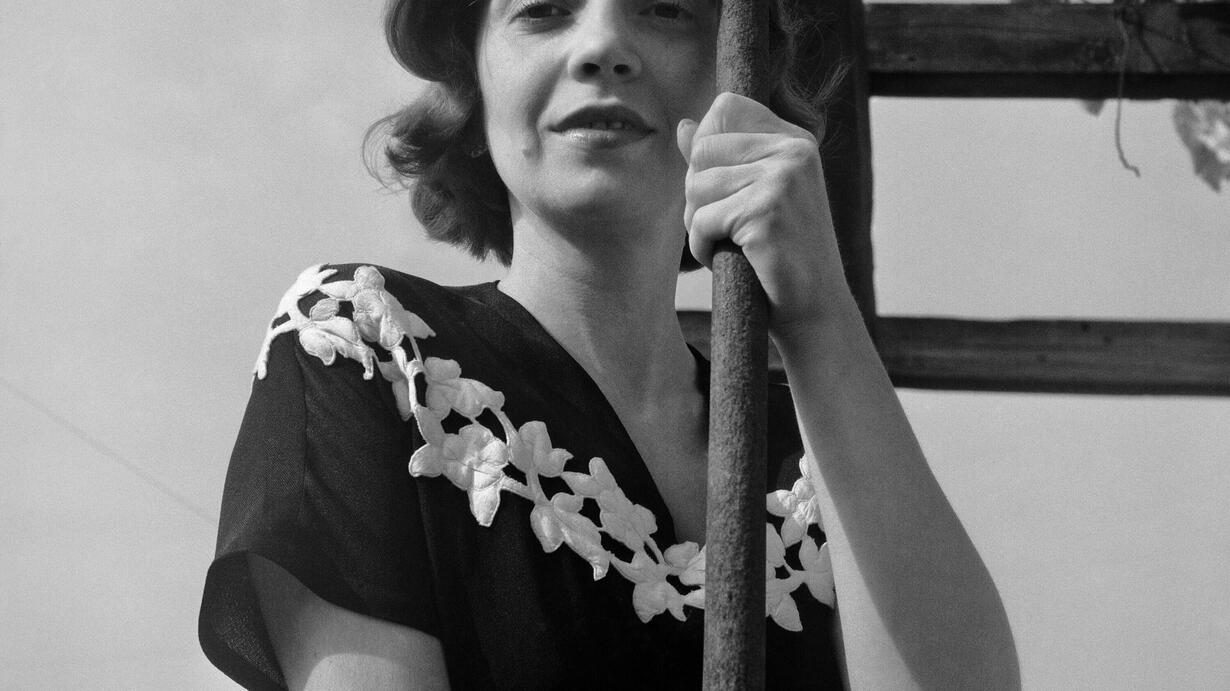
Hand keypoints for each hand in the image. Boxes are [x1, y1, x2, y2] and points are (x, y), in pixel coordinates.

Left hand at [677, 92, 853, 335]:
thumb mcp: (754, 198)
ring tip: (728, 244)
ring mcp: (783, 180)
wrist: (815, 311)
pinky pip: (702, 221)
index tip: (723, 189)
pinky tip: (728, 260)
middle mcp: (794, 152)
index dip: (706, 147)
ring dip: (698, 224)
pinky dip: (702, 248)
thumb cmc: (780, 257)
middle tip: (723, 226)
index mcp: (795, 141)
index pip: (726, 107)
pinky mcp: (766, 213)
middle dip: (697, 194)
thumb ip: (722, 160)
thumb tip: (685, 126)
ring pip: (696, 186)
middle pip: (702, 148)